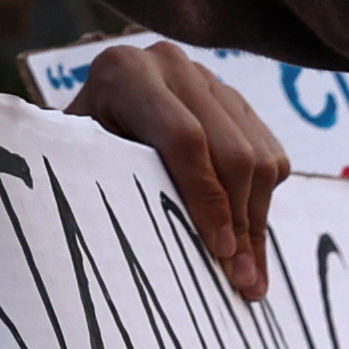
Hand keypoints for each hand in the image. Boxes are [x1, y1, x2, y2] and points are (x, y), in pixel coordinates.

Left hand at [66, 40, 289, 301]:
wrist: (88, 120)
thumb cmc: (75, 158)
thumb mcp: (81, 168)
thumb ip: (116, 191)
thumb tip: (158, 264)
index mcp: (126, 75)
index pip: (185, 139)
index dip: (208, 200)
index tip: (219, 253)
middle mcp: (172, 67)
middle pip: (232, 152)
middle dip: (241, 224)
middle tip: (242, 282)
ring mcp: (209, 80)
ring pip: (260, 159)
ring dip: (258, 224)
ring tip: (249, 278)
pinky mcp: (236, 102)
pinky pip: (272, 159)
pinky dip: (265, 205)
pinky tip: (247, 240)